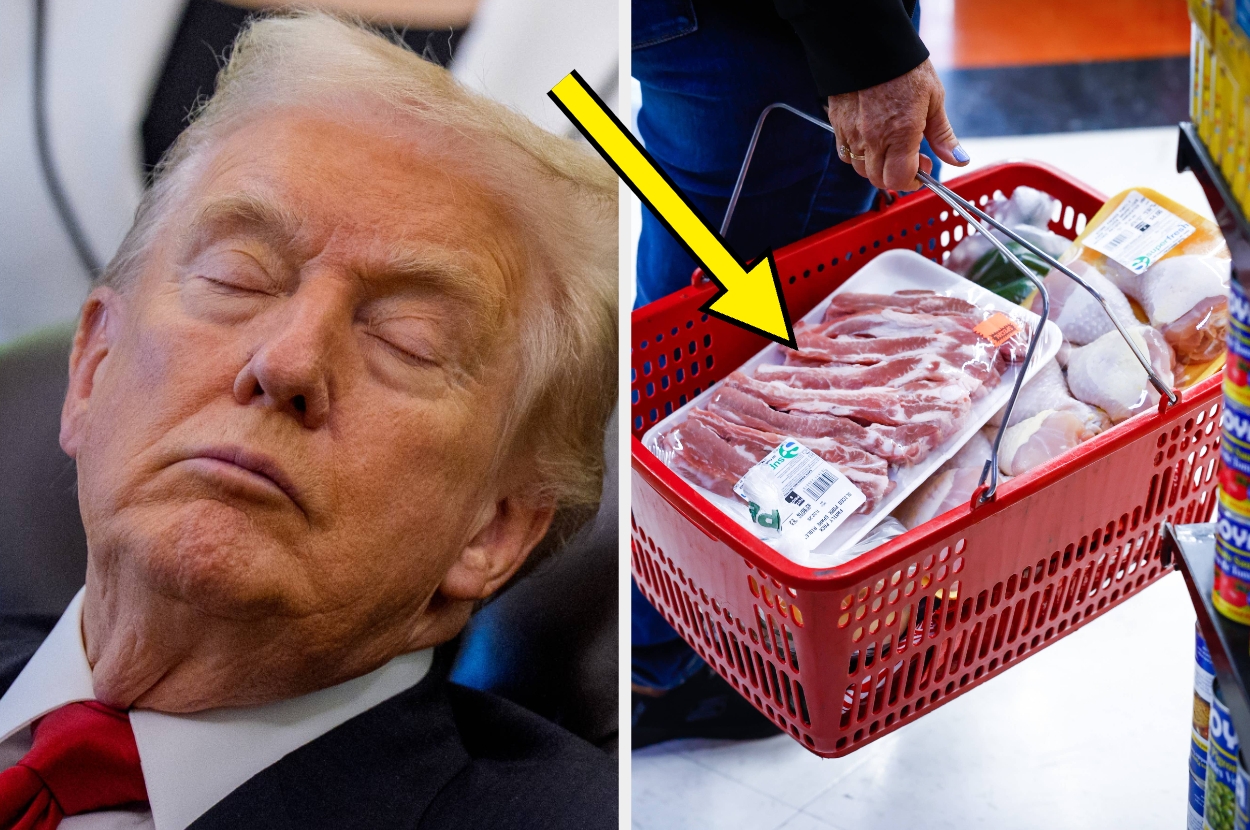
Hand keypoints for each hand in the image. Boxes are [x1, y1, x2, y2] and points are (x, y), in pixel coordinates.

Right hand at [827, 59, 968, 191]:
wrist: (869, 43)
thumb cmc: (906, 68)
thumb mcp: (934, 99)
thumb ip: (942, 135)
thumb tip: (958, 160)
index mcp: (901, 133)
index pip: (900, 179)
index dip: (914, 181)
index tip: (924, 168)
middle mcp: (872, 139)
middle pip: (879, 179)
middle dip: (896, 176)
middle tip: (911, 158)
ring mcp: (851, 134)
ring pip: (860, 169)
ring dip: (877, 166)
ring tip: (891, 146)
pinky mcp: (837, 125)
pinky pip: (846, 153)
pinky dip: (859, 154)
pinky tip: (871, 138)